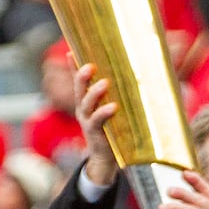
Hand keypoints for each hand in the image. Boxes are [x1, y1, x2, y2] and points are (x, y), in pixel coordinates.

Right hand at [74, 63, 118, 185]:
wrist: (106, 157)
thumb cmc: (112, 129)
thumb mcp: (112, 110)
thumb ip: (117, 95)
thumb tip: (136, 76)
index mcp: (86, 100)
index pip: (79, 80)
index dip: (74, 66)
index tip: (71, 51)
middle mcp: (83, 108)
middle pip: (79, 88)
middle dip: (82, 76)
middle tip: (90, 66)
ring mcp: (87, 120)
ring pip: (86, 103)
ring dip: (94, 92)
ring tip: (104, 83)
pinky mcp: (95, 132)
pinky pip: (98, 120)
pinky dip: (104, 112)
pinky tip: (113, 106)